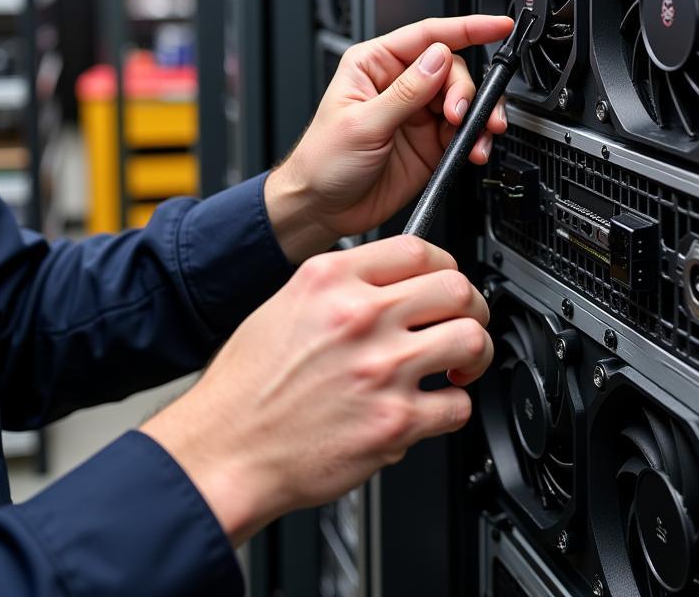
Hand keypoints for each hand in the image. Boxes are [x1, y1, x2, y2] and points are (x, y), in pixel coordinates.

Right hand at [140, 236, 491, 546]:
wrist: (226, 449)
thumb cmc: (247, 385)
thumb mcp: (284, 305)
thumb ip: (341, 285)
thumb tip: (390, 282)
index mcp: (330, 280)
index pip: (418, 249)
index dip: (444, 264)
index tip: (444, 281)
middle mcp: (359, 316)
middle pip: (456, 287)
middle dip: (470, 306)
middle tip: (462, 321)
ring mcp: (381, 369)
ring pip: (470, 339)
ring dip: (473, 354)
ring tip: (458, 364)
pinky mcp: (394, 422)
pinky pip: (457, 406)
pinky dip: (451, 407)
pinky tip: (432, 407)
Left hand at [265, 15, 513, 261]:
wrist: (322, 209)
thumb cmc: (323, 161)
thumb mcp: (362, 124)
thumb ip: (405, 92)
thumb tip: (438, 60)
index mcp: (375, 64)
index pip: (428, 35)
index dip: (466, 27)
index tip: (497, 25)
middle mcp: (400, 84)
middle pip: (453, 69)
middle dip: (465, 91)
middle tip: (458, 114)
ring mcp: (418, 114)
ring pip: (465, 101)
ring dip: (478, 117)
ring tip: (475, 135)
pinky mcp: (431, 143)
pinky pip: (465, 132)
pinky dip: (475, 140)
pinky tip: (472, 150)